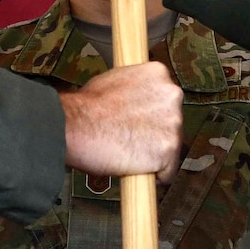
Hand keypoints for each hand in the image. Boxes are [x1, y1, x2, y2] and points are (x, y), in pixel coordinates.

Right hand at [61, 63, 183, 181]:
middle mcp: (171, 95)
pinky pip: (167, 171)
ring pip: (171, 145)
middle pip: (172, 120)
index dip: (150, 114)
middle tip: (131, 137)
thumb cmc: (86, 108)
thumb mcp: (112, 81)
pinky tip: (135, 167)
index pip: (165, 98)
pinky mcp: (169, 149)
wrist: (76, 127)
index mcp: (158, 74)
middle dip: (155, 132)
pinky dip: (154, 174)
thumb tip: (134, 99)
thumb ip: (133, 89)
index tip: (140, 122)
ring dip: (153, 153)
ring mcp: (173, 123)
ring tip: (128, 152)